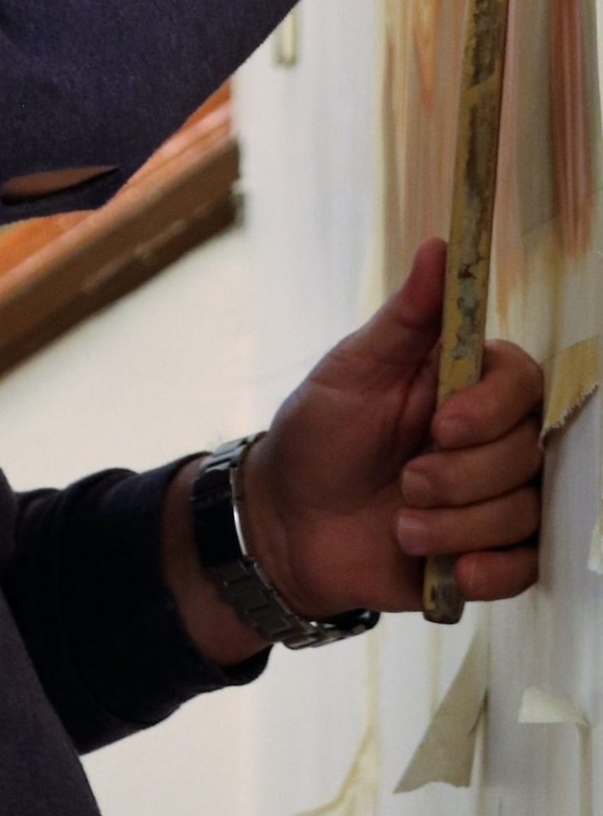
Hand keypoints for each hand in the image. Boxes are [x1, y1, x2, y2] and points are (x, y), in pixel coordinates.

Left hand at [242, 238, 542, 618]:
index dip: (492, 408)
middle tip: (406, 483)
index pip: (521, 381)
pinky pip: (526, 565)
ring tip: (404, 527)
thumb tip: (440, 245)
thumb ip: (405, 317)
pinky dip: (494, 569)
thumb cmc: (318, 432)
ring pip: (524, 509)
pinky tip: (454, 570)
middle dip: (463, 476)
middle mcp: (486, 436)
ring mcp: (489, 496)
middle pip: (527, 450)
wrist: (289, 522)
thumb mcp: (352, 369)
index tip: (443, 426)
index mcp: (461, 382)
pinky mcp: (487, 552)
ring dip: (460, 525)